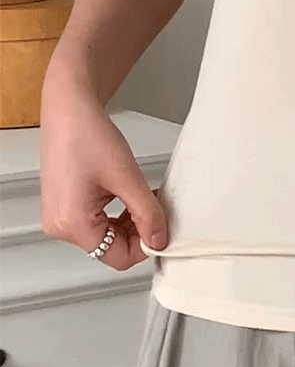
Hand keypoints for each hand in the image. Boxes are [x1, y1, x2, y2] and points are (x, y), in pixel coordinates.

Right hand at [40, 91, 167, 269]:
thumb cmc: (88, 136)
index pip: (117, 258)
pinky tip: (128, 194)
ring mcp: (59, 216)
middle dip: (138, 231)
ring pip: (104, 235)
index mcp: (72, 224)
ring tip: (144, 197)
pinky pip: (94, 221)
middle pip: (110, 248)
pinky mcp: (63, 205)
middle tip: (157, 208)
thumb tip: (159, 241)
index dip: (145, 246)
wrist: (69, 109)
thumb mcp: (127, 178)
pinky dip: (115, 213)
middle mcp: (60, 225)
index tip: (163, 228)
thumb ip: (147, 214)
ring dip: (128, 221)